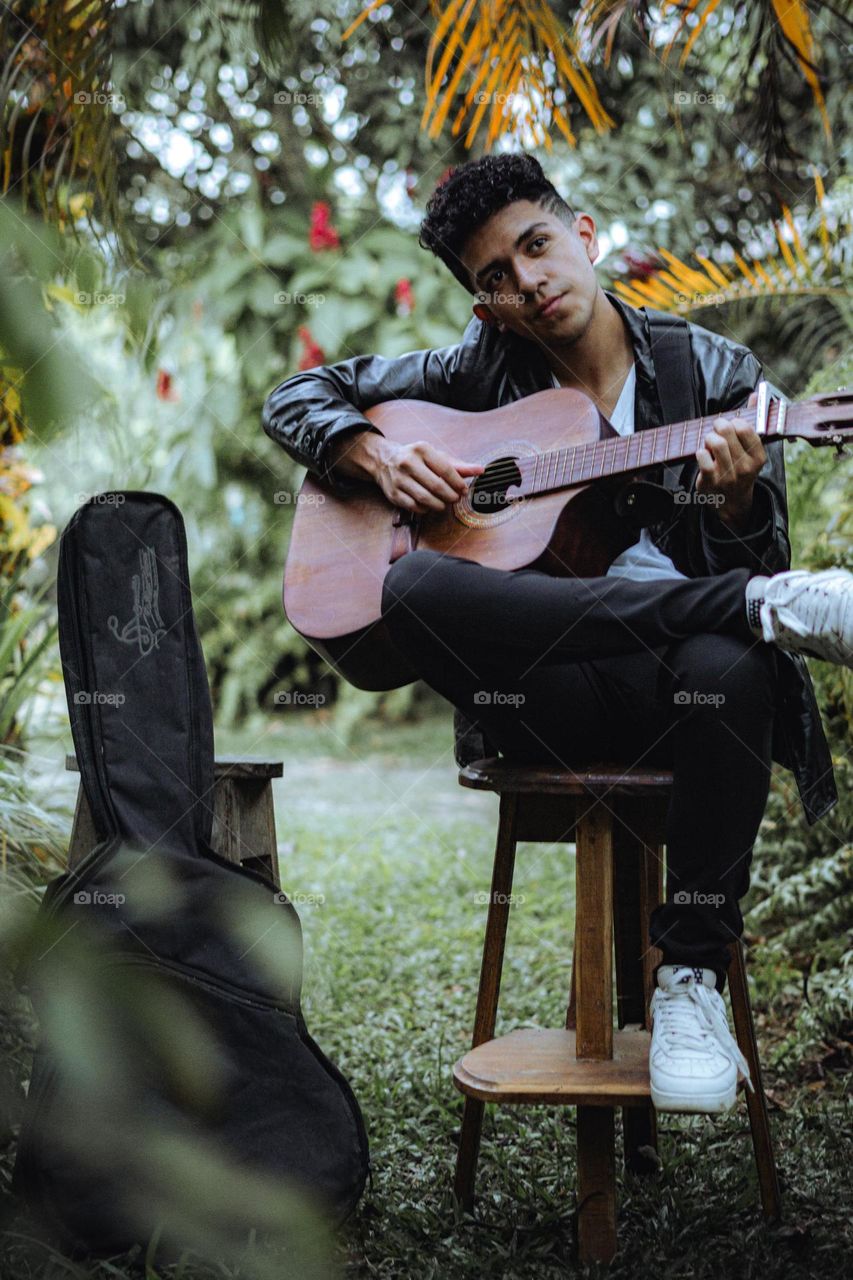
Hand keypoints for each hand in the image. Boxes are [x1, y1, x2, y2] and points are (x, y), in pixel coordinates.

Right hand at [375, 439, 484, 513]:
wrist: (383, 460)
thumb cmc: (416, 458)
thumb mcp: (436, 456)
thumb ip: (458, 465)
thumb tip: (481, 470)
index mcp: (421, 450)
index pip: (445, 470)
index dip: (458, 483)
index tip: (463, 490)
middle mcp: (407, 462)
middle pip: (436, 486)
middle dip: (450, 496)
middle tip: (455, 498)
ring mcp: (399, 479)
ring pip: (425, 499)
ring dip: (440, 505)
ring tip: (445, 503)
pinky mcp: (393, 494)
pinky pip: (415, 507)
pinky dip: (426, 509)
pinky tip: (430, 505)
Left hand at [695, 390, 765, 530]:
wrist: (731, 501)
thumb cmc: (740, 467)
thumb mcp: (751, 449)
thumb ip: (753, 421)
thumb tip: (757, 394)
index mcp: (759, 458)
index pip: (746, 429)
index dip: (735, 422)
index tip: (732, 425)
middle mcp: (745, 468)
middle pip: (728, 432)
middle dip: (719, 425)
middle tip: (717, 428)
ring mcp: (727, 476)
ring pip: (715, 442)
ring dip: (709, 437)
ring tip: (710, 441)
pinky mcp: (710, 481)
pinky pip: (702, 456)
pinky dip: (700, 451)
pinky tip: (704, 454)